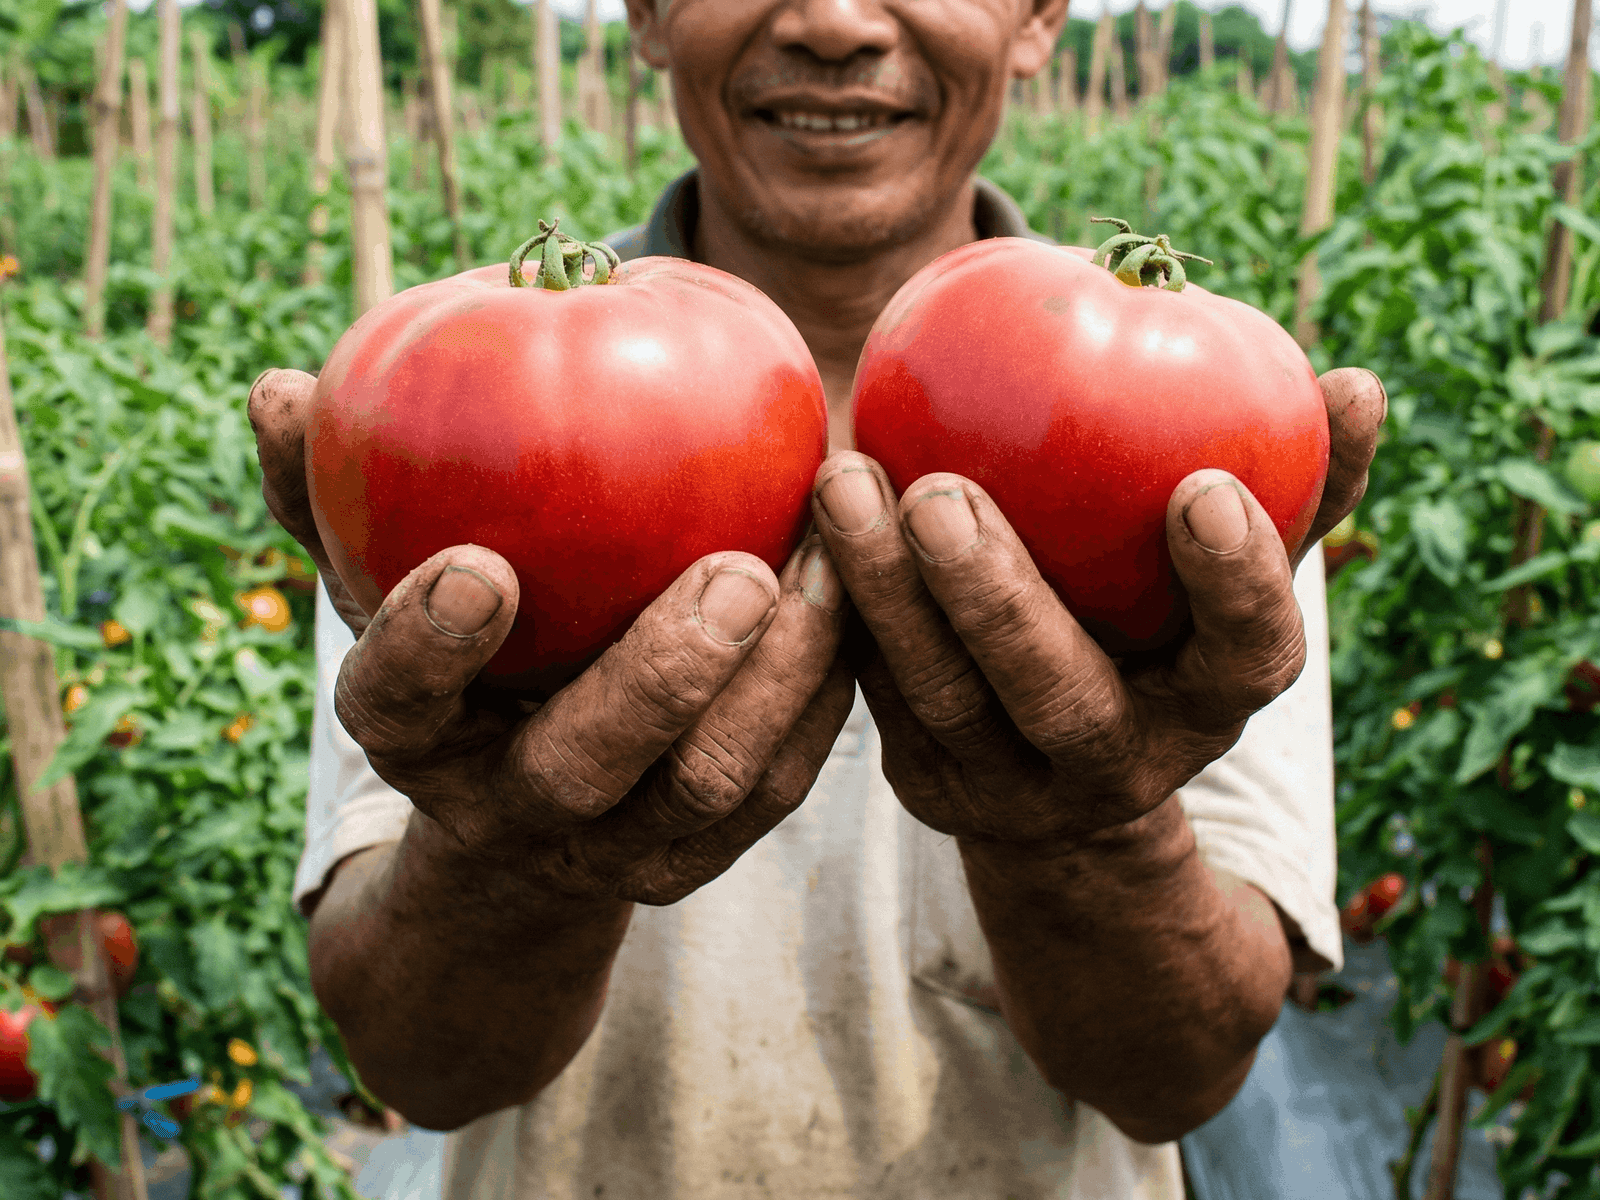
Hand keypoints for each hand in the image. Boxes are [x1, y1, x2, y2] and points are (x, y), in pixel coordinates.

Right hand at [248, 369, 853, 902]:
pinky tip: (858, 594)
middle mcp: (513, 810)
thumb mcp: (378, 586)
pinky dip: (824, 693)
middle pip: (582, 769)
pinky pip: (783, 784)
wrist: (523, 834)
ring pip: (709, 786)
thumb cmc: (458, 663)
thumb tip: (277, 385)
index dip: (427, 644)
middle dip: (660, 675)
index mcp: (416, 739)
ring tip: (828, 562)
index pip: (391, 705)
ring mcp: (619, 849)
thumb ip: (326, 495)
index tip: (481, 563)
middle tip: (735, 571)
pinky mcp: (708, 851)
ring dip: (778, 677)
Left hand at [811, 367, 1384, 841]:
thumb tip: (1356, 384)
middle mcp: (1113, 761)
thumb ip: (1302, 490)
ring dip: (885, 590)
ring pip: (938, 696)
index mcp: (1208, 704)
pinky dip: (837, 607)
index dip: (1237, 583)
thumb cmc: (1163, 635)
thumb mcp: (1234, 579)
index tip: (1203, 486)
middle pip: (1057, 693)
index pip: (1247, 657)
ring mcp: (1007, 785)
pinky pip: (870, 689)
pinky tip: (806, 514)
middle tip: (939, 492)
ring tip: (843, 479)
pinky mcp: (923, 778)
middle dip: (998, 598)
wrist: (1064, 781)